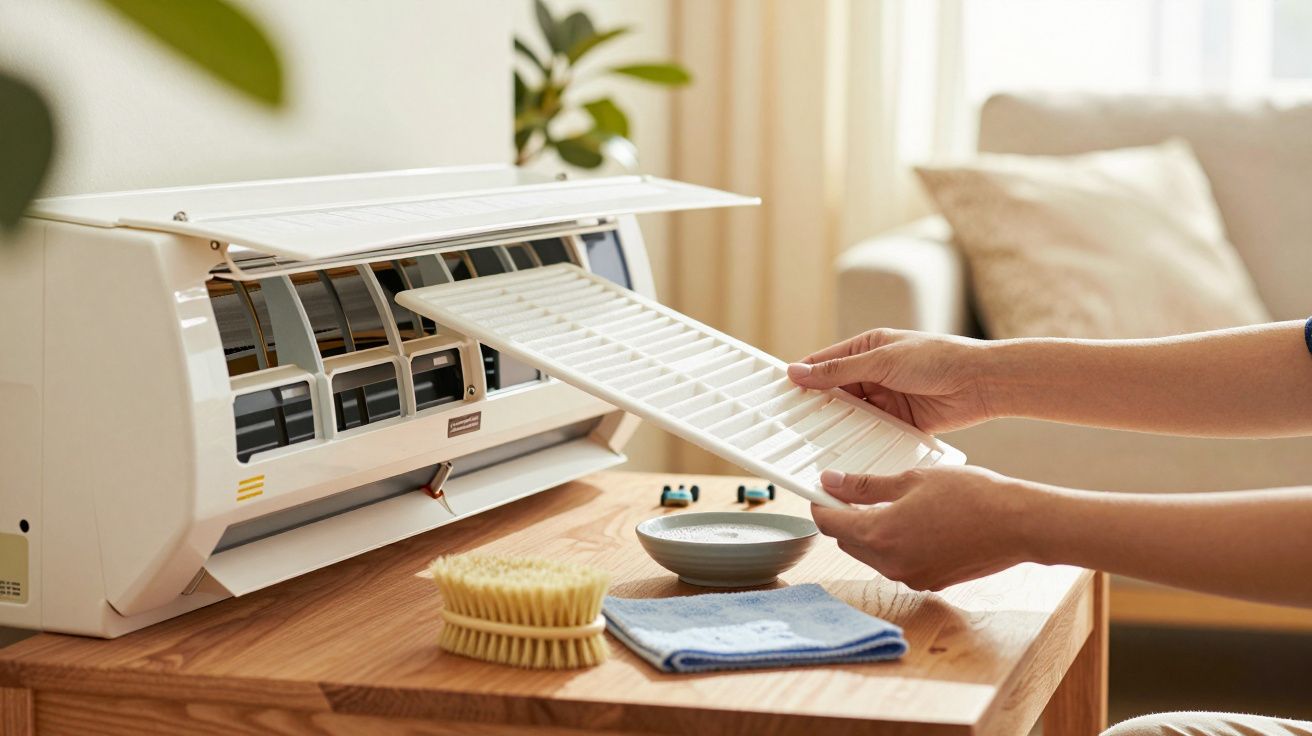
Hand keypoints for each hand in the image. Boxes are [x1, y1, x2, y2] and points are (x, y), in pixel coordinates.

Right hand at [787, 329, 995, 433]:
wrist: (981, 383)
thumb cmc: (937, 358)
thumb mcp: (881, 360)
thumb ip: (838, 369)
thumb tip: (798, 371)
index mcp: (867, 348)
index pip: (824, 363)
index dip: (802, 377)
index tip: (780, 394)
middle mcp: (874, 373)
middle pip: (835, 392)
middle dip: (817, 405)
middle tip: (792, 423)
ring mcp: (887, 398)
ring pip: (851, 414)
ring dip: (838, 424)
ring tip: (814, 439)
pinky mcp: (900, 422)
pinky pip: (872, 431)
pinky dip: (860, 438)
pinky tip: (846, 449)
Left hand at [810, 466, 1039, 590]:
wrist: (1018, 524)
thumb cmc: (970, 496)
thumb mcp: (912, 479)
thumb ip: (866, 485)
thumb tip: (832, 482)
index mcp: (879, 535)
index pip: (830, 523)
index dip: (820, 504)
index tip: (821, 489)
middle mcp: (889, 564)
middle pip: (847, 541)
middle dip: (844, 518)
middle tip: (852, 492)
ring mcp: (910, 577)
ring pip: (871, 555)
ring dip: (868, 533)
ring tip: (887, 504)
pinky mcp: (929, 582)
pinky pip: (896, 563)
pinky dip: (894, 545)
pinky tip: (913, 522)